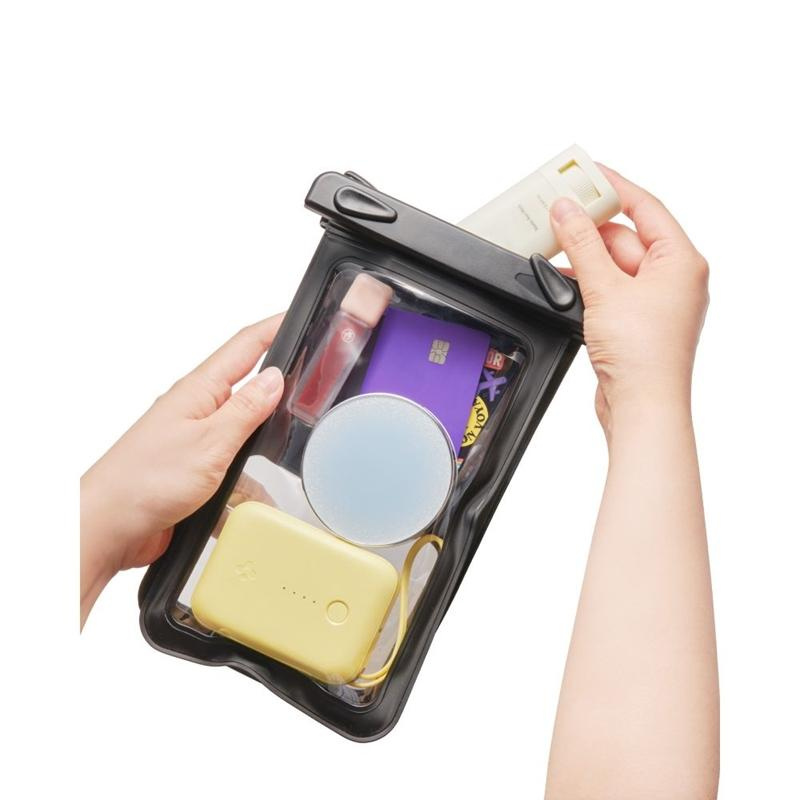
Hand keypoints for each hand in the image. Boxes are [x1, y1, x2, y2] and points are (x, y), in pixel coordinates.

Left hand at [80, 314, 284, 627]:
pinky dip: (245, 480)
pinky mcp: (193, 469)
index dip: (273, 327)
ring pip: (242, 430)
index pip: (245, 346)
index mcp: (199, 391)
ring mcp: (194, 439)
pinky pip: (230, 464)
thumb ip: (246, 410)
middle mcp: (196, 410)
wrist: (107, 527)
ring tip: (283, 439)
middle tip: (307, 371)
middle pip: (245, 383)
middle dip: (276, 380)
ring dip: (261, 440)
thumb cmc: (144, 481)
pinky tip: (251, 498)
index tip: (296, 315)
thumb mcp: (211, 442)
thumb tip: (275, 378)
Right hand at [549, 166, 708, 431]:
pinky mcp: (634, 322)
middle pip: (625, 238)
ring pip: (613, 266)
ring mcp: (653, 302)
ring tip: (552, 247)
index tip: (588, 172)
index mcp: (680, 261)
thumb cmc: (643, 355)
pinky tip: (562, 281)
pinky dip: (586, 283)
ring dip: (584, 259)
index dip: (615, 187)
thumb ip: (581, 244)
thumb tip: (567, 209)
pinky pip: (608, 289)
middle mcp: (672, 279)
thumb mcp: (605, 288)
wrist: (641, 406)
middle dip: (589, 228)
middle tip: (556, 214)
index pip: (646, 208)